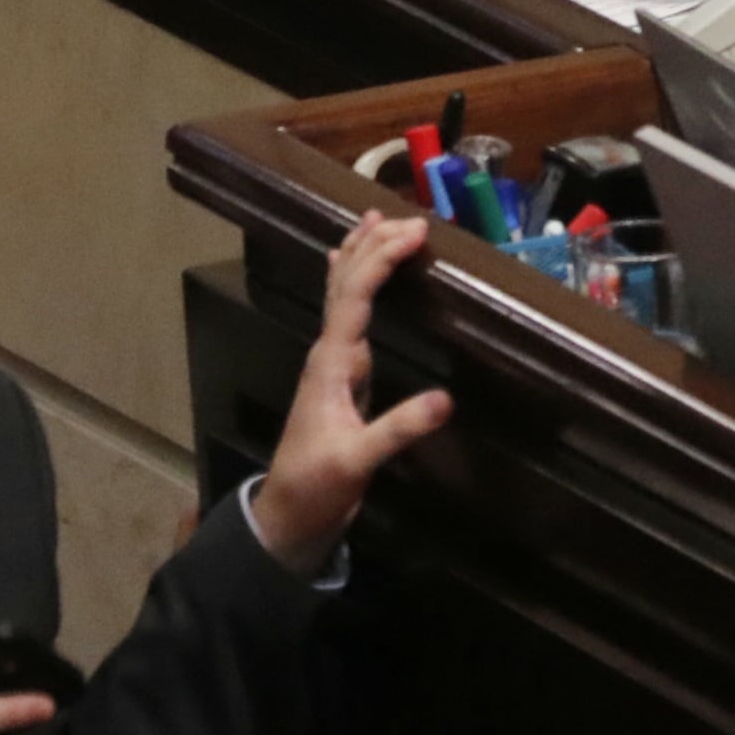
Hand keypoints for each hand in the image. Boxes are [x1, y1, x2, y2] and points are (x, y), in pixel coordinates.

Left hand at [249, 209, 454, 575]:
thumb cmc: (317, 487)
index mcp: (331, 364)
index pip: (355, 296)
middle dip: (373, 247)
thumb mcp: (357, 463)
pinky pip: (347, 317)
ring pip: (341, 295)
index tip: (415, 233)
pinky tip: (351, 276)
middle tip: (408, 219)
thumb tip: (445, 398)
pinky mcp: (340, 379)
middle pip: (344, 284)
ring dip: (359, 256)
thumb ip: (397, 430)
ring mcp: (331, 365)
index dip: (382, 260)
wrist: (289, 515)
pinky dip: (354, 287)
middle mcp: (328, 354)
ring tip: (373, 220)